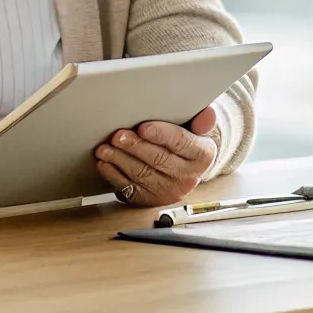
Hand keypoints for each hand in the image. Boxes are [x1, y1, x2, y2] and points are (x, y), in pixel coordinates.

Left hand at [94, 107, 217, 206]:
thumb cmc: (187, 141)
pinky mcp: (151, 200)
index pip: (181, 142)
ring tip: (106, 148)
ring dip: (120, 160)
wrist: (186, 166)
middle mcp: (188, 176)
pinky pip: (129, 188)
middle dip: (135, 146)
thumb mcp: (199, 128)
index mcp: (202, 155)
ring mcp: (168, 191)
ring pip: (141, 174)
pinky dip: (114, 175)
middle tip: (118, 136)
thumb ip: (202, 120)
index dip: (161, 134)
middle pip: (158, 159)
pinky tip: (105, 164)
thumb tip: (208, 113)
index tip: (143, 127)